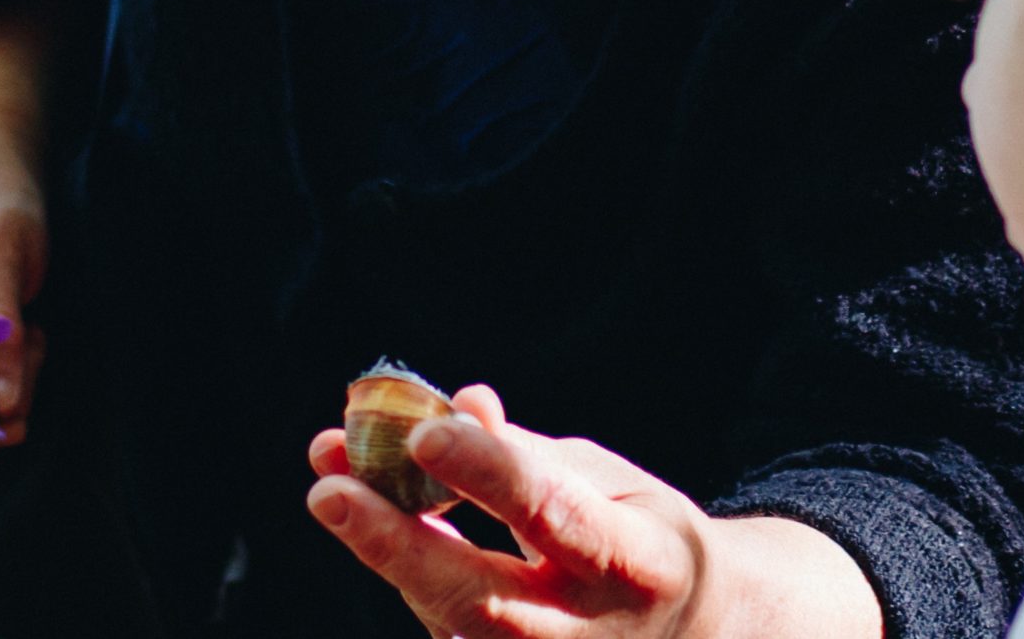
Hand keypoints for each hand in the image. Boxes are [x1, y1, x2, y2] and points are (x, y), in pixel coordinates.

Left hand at [306, 387, 879, 638]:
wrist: (695, 634)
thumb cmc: (635, 534)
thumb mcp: (606, 479)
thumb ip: (525, 455)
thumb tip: (456, 406)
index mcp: (638, 561)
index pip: (554, 516)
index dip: (489, 472)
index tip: (424, 428)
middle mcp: (595, 633)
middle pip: (485, 602)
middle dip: (400, 544)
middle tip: (327, 487)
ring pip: (456, 628)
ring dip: (387, 554)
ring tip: (333, 484)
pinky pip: (451, 636)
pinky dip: (405, 575)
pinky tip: (365, 520)